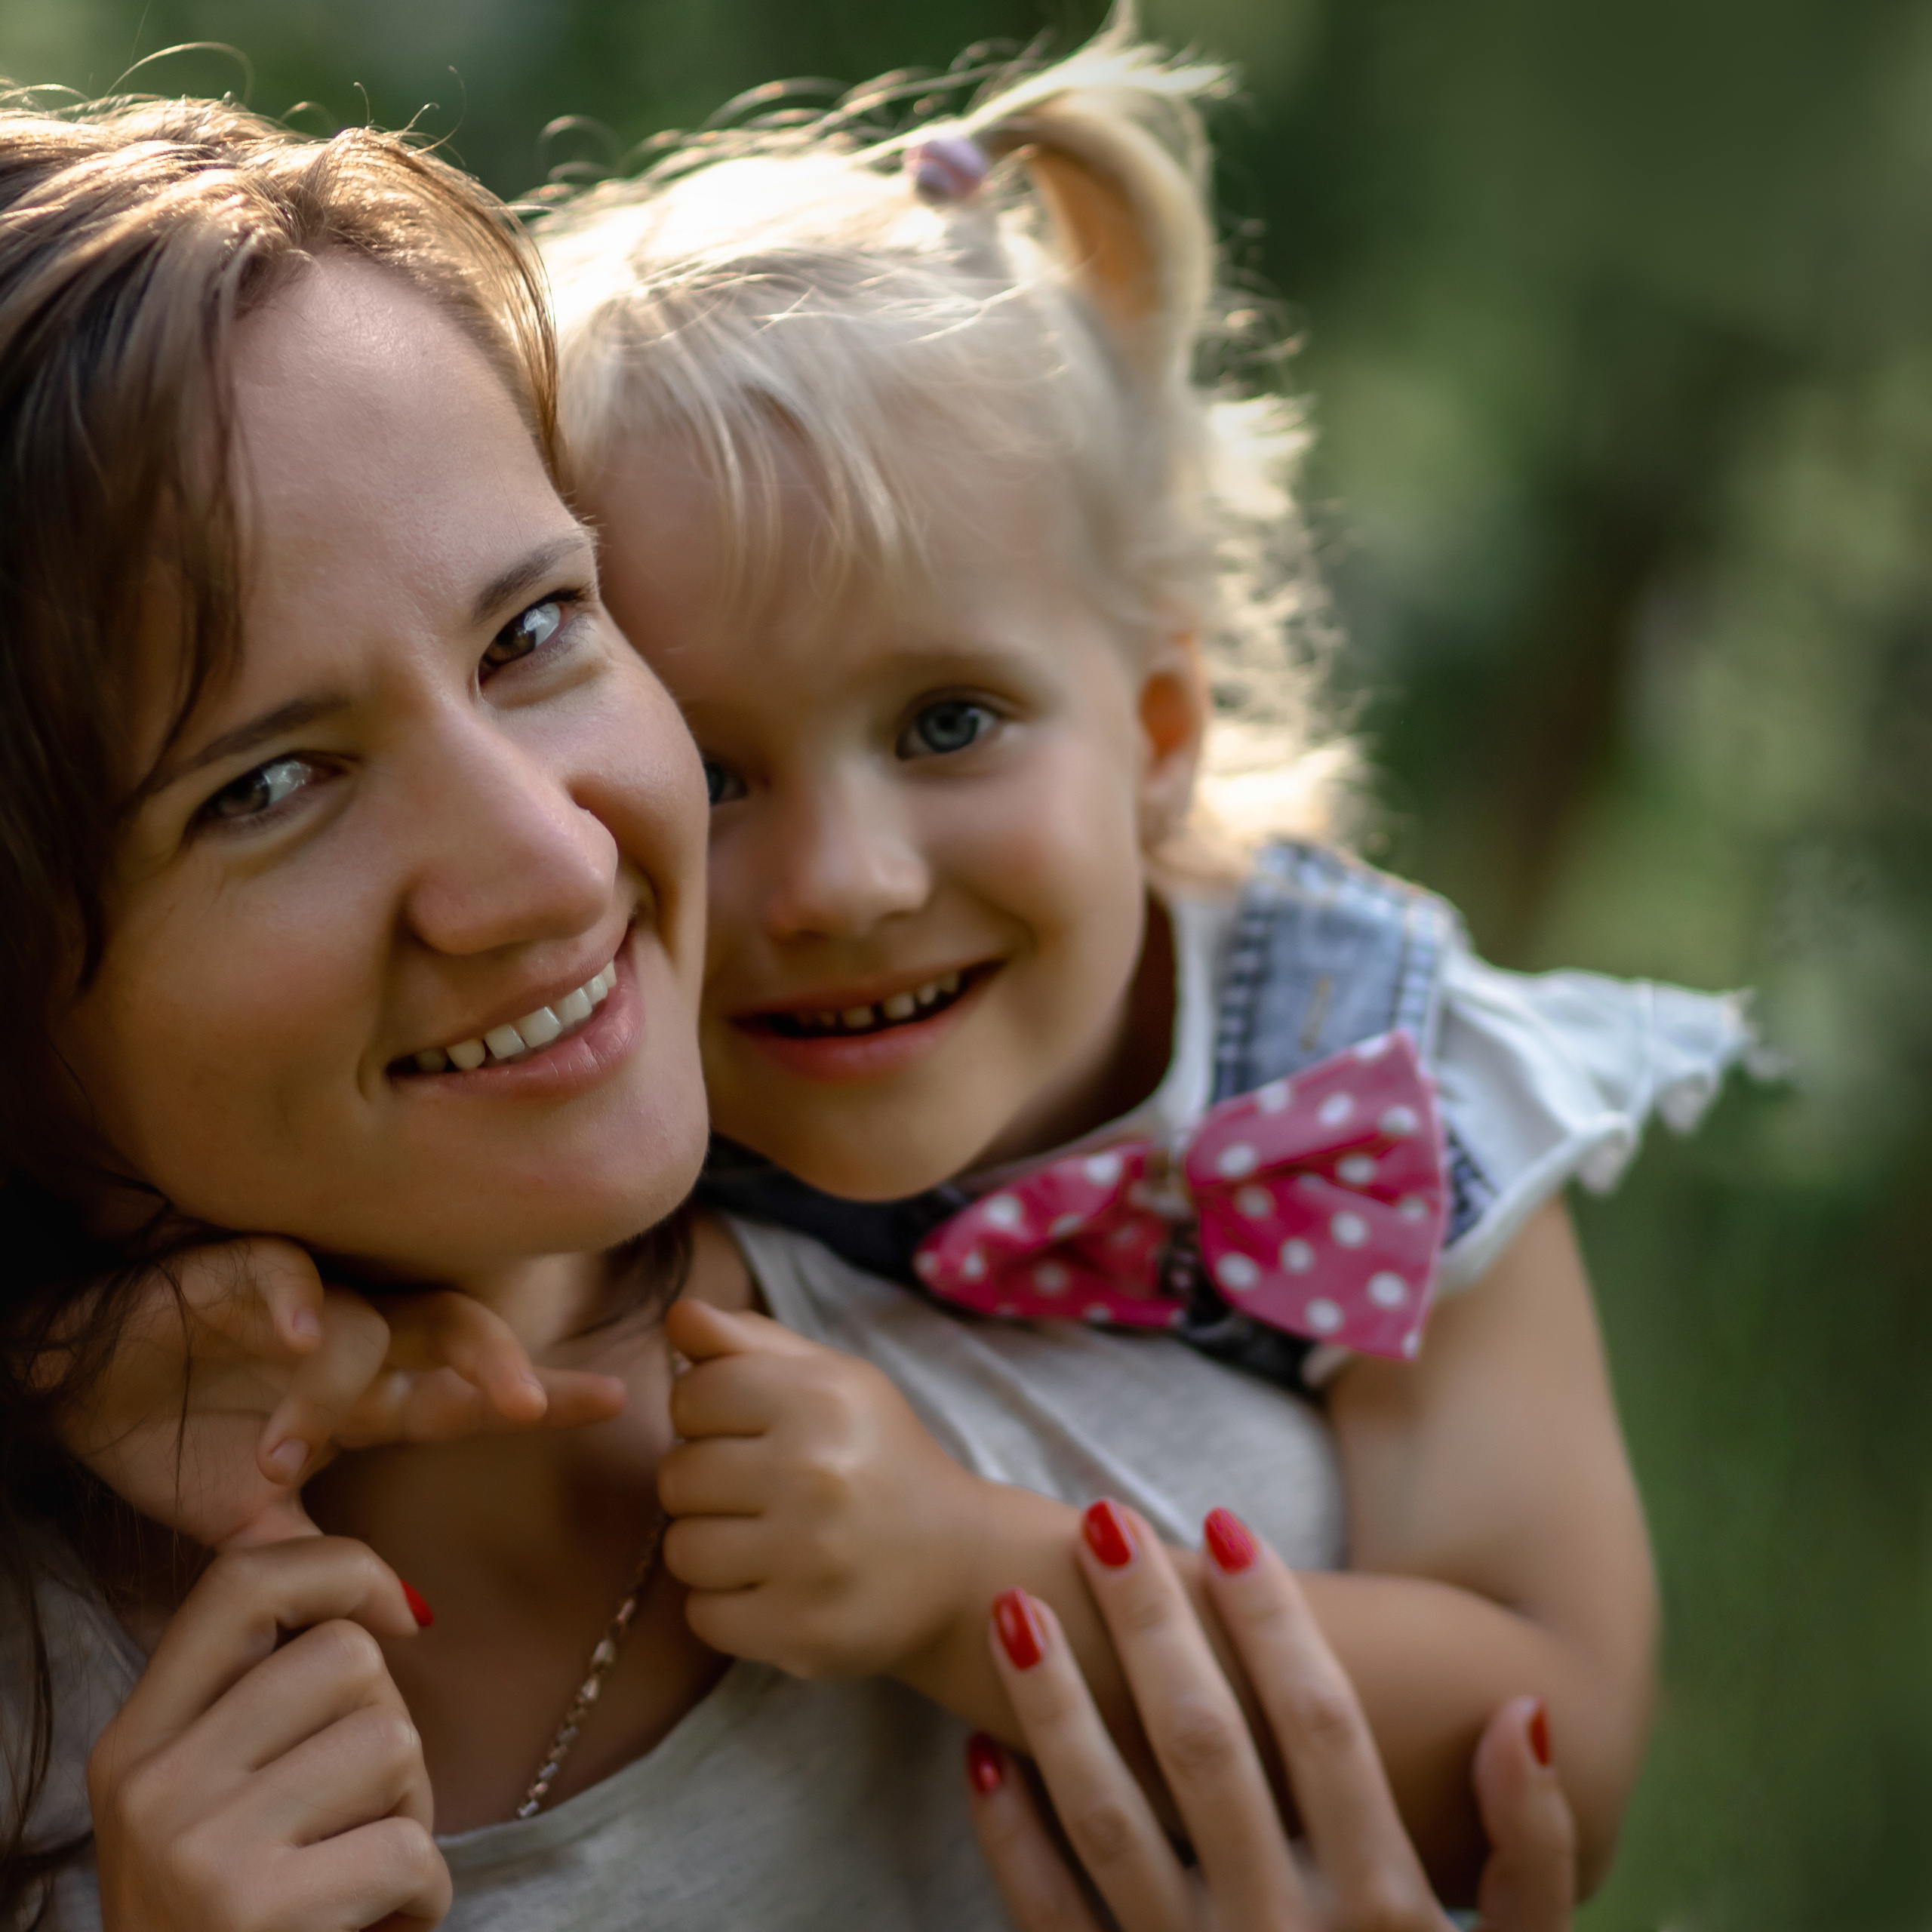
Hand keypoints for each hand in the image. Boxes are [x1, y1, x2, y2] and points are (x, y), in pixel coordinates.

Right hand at [61, 1238, 627, 1549]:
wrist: (80, 1397)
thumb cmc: (181, 1444)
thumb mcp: (255, 1527)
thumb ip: (327, 1569)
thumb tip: (413, 1624)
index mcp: (373, 1395)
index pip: (472, 1390)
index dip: (546, 1390)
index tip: (619, 1398)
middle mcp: (358, 1341)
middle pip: (454, 1329)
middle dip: (494, 1361)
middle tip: (526, 1405)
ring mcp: (305, 1305)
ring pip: (368, 1317)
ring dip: (334, 1384)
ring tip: (286, 1450)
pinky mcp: (239, 1275)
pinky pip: (284, 1273)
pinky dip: (295, 1300)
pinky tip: (297, 1335)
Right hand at [89, 1537, 449, 1931]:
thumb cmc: (255, 1921)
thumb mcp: (222, 1803)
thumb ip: (273, 1701)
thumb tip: (394, 1599)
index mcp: (137, 1741)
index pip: (240, 1580)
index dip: (342, 1569)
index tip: (402, 1613)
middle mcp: (149, 1784)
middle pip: (347, 1658)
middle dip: (390, 1734)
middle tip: (358, 1823)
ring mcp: (193, 1848)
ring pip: (393, 1742)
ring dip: (411, 1817)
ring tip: (359, 1879)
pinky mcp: (252, 1913)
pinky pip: (410, 1849)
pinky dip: (424, 1899)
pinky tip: (377, 1931)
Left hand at [656, 1298, 983, 1678]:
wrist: (961, 1563)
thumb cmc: (880, 1458)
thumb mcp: (833, 1380)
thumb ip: (750, 1342)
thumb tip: (677, 1313)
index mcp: (821, 1399)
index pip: (691, 1394)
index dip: (709, 1415)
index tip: (751, 1433)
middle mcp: (815, 1473)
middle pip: (677, 1475)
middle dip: (708, 1484)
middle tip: (762, 1493)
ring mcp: (808, 1559)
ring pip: (682, 1549)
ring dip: (712, 1547)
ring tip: (766, 1540)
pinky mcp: (801, 1632)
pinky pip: (703, 1616)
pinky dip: (728, 1607)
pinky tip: (775, 1587)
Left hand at [967, 1502, 1576, 1930]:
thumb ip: (1535, 1857)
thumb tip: (1521, 1714)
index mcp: (1383, 1911)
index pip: (1322, 1725)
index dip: (1274, 1618)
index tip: (1225, 1522)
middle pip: (1205, 1746)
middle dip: (1149, 1624)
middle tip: (1102, 1520)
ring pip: (1110, 1820)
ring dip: (1057, 1709)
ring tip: (1015, 1608)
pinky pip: (1050, 1921)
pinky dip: (1011, 1839)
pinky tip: (981, 1753)